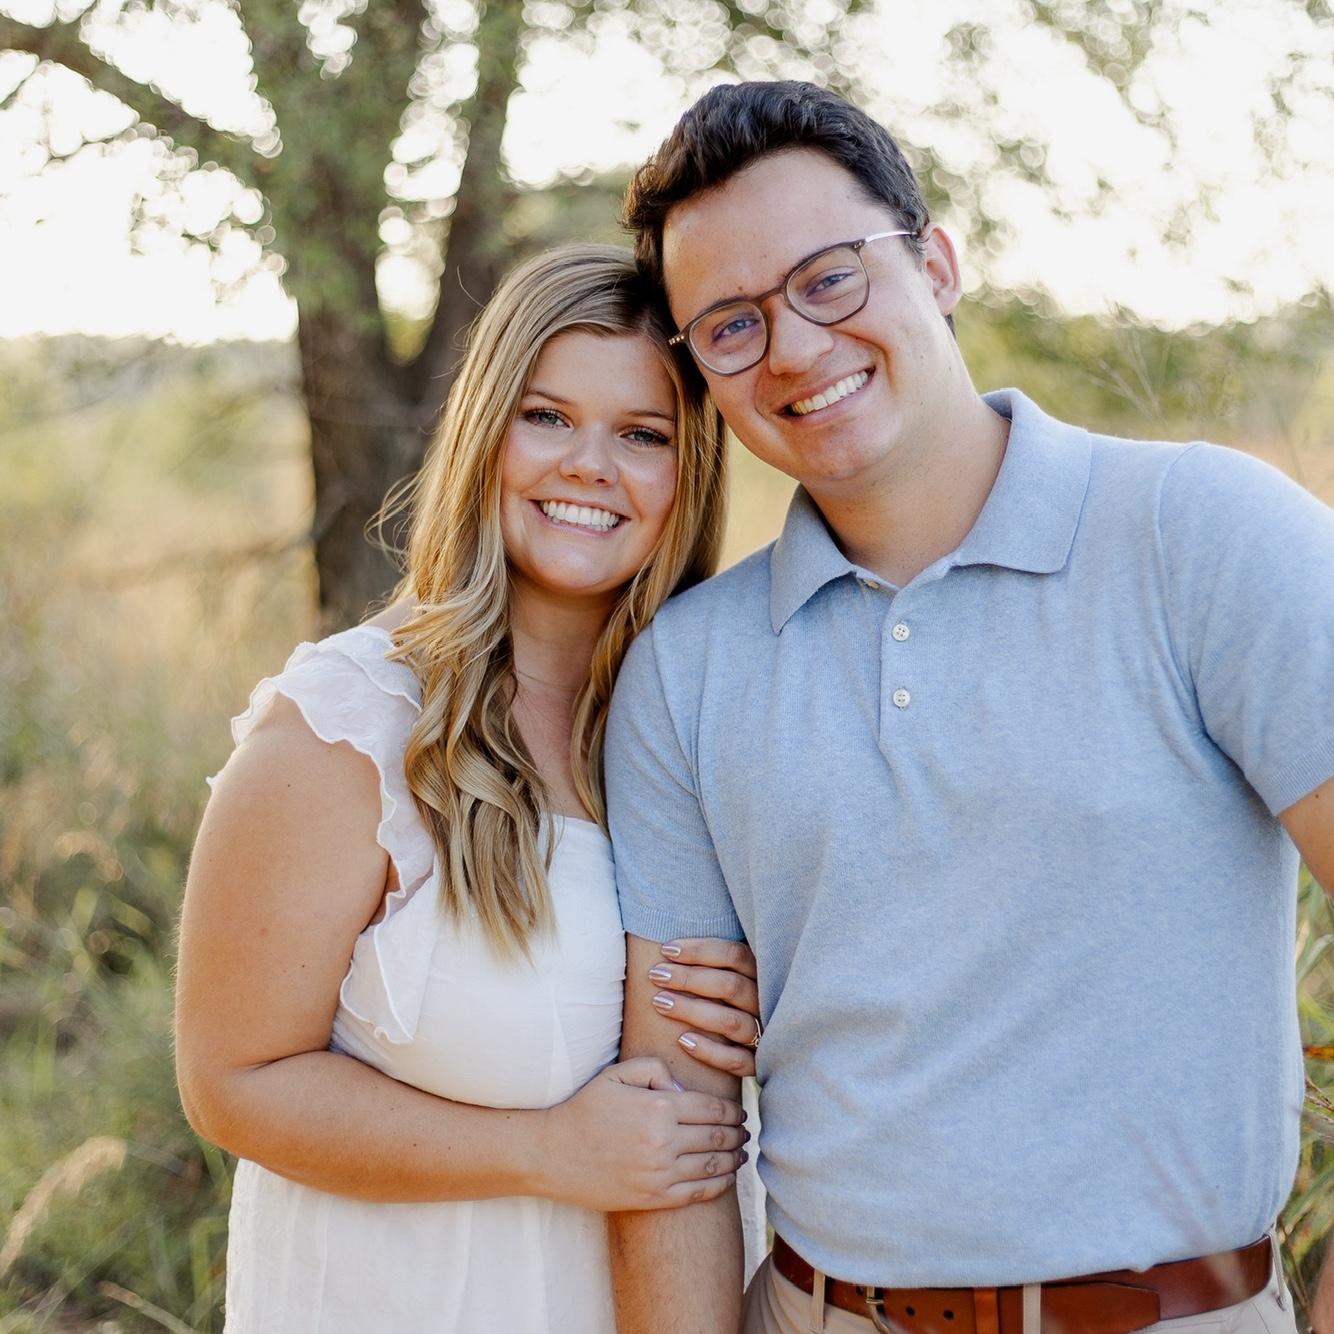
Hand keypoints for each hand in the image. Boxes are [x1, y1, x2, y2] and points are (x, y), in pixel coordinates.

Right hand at [538, 1057, 746, 1211]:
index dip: (733, 1109)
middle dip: (738, 1132)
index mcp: (659, 1107)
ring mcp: (660, 1173)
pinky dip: (720, 1184)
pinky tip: (727, 1176)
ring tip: (741, 1152)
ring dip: (734, 1157)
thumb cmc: (585, 1109)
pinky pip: (698, 1193)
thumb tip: (684, 1089)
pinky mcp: (653, 1198)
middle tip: (746, 1130)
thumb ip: (655, 1069)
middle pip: (718, 1136)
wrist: (553, 1154)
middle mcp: (664, 1141)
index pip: (713, 1108)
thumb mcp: (617, 1074)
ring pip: (714, 1166)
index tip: (740, 1110)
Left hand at [646, 938, 760, 1077]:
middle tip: (656, 975)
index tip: (665, 950)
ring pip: (732, 1022)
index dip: (700, 950)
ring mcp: (763, 1035)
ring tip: (660, 1004)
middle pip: (731, 986)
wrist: (734, 1057)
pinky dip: (710, 1051)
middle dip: (690, 978)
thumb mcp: (720, 979)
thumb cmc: (718, 1005)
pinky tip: (682, 1041)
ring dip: (693, 1011)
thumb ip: (706, 963)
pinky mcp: (757, 1065)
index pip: (735, 955)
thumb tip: (668, 944)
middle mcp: (764, 1004)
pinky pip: (737, 1061)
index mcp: (759, 976)